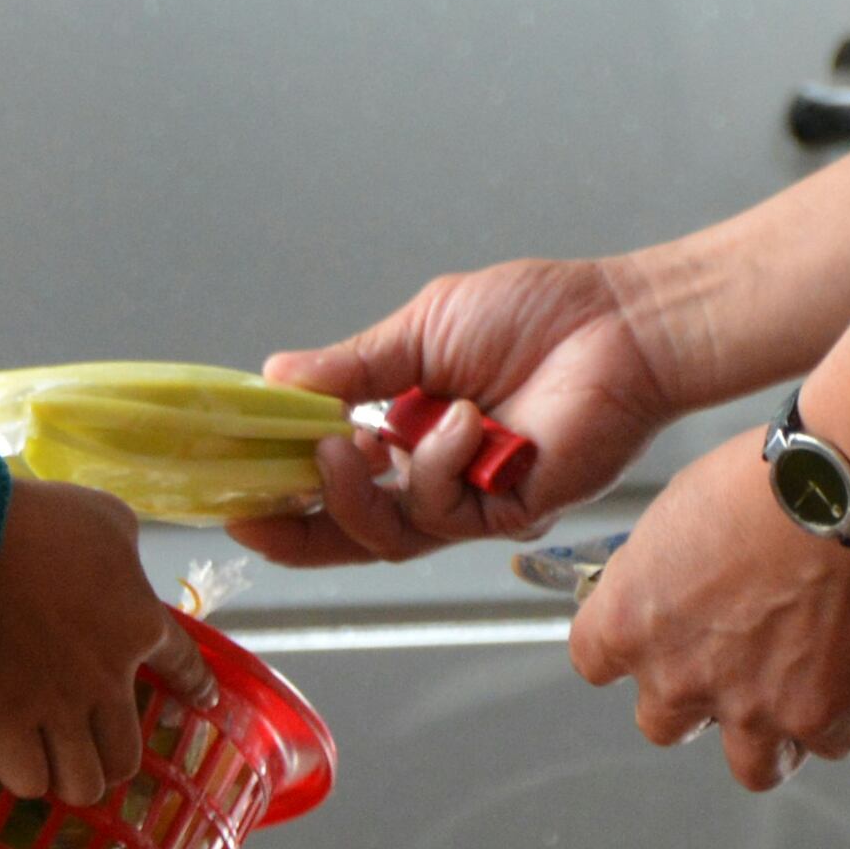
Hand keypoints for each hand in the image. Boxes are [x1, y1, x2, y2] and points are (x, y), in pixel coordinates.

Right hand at [0, 473, 196, 808]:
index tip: (204, 700)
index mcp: (142, 623)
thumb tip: (121, 560)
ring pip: (82, 783)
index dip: (195, 687)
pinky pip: (27, 778)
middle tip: (95, 745)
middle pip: (126, 758)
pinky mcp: (6, 716)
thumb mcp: (106, 517)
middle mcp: (108, 679)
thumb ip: (125, 548)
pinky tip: (21, 759)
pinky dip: (27, 775)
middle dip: (113, 759)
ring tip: (59, 764)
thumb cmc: (42, 518)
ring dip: (74, 777)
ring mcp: (57, 704)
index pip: (184, 668)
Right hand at [239, 256, 683, 565]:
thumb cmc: (537, 315)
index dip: (282, 491)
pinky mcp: (508, 514)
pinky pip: (444, 514)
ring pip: (387, 533)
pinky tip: (460, 421)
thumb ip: (352, 366)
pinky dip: (437, 465)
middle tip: (257, 506)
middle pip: (350, 529)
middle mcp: (434, 474)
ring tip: (350, 442)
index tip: (232, 486)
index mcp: (408, 431)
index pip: (333, 478)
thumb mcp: (422, 329)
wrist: (616, 324)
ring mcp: (471, 499)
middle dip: (296, 526)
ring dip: (355, 491)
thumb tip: (273, 378)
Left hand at [565, 434, 849, 789]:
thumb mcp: (678, 510)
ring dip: (771, 738)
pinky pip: (831, 742)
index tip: (650, 639)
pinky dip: (846, 717)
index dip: (625, 653)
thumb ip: (663, 571)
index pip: (594, 661)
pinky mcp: (818, 715)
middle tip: (733, 667)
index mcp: (631, 619)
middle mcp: (679, 675)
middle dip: (697, 702)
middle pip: (664, 725)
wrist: (838, 488)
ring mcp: (750, 706)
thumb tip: (678, 588)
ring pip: (752, 766)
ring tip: (798, 697)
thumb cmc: (762, 479)